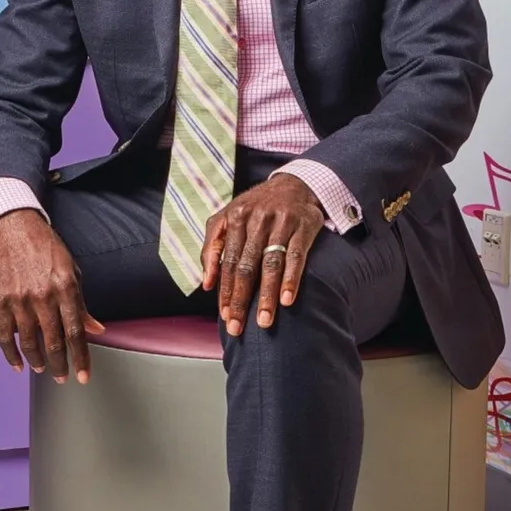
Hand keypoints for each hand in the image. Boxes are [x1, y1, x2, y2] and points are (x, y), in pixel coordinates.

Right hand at [0, 210, 104, 383]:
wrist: (12, 227)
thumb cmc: (45, 248)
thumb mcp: (72, 270)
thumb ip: (81, 303)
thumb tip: (96, 329)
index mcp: (65, 288)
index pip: (76, 332)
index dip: (81, 358)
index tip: (84, 376)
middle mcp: (43, 296)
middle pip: (54, 341)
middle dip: (60, 365)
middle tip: (63, 378)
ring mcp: (19, 300)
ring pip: (30, 342)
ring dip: (38, 361)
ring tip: (44, 370)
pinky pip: (5, 335)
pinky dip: (11, 354)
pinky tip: (18, 365)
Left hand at [202, 175, 324, 335]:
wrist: (294, 183)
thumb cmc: (255, 208)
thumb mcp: (227, 218)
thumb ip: (212, 247)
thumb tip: (206, 284)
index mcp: (235, 217)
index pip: (227, 261)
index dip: (225, 291)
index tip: (224, 317)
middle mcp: (257, 219)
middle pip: (247, 266)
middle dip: (241, 299)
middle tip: (238, 326)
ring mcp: (281, 222)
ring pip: (271, 264)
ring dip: (267, 295)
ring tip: (264, 320)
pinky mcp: (303, 226)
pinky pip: (297, 256)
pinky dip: (291, 279)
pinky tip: (287, 299)